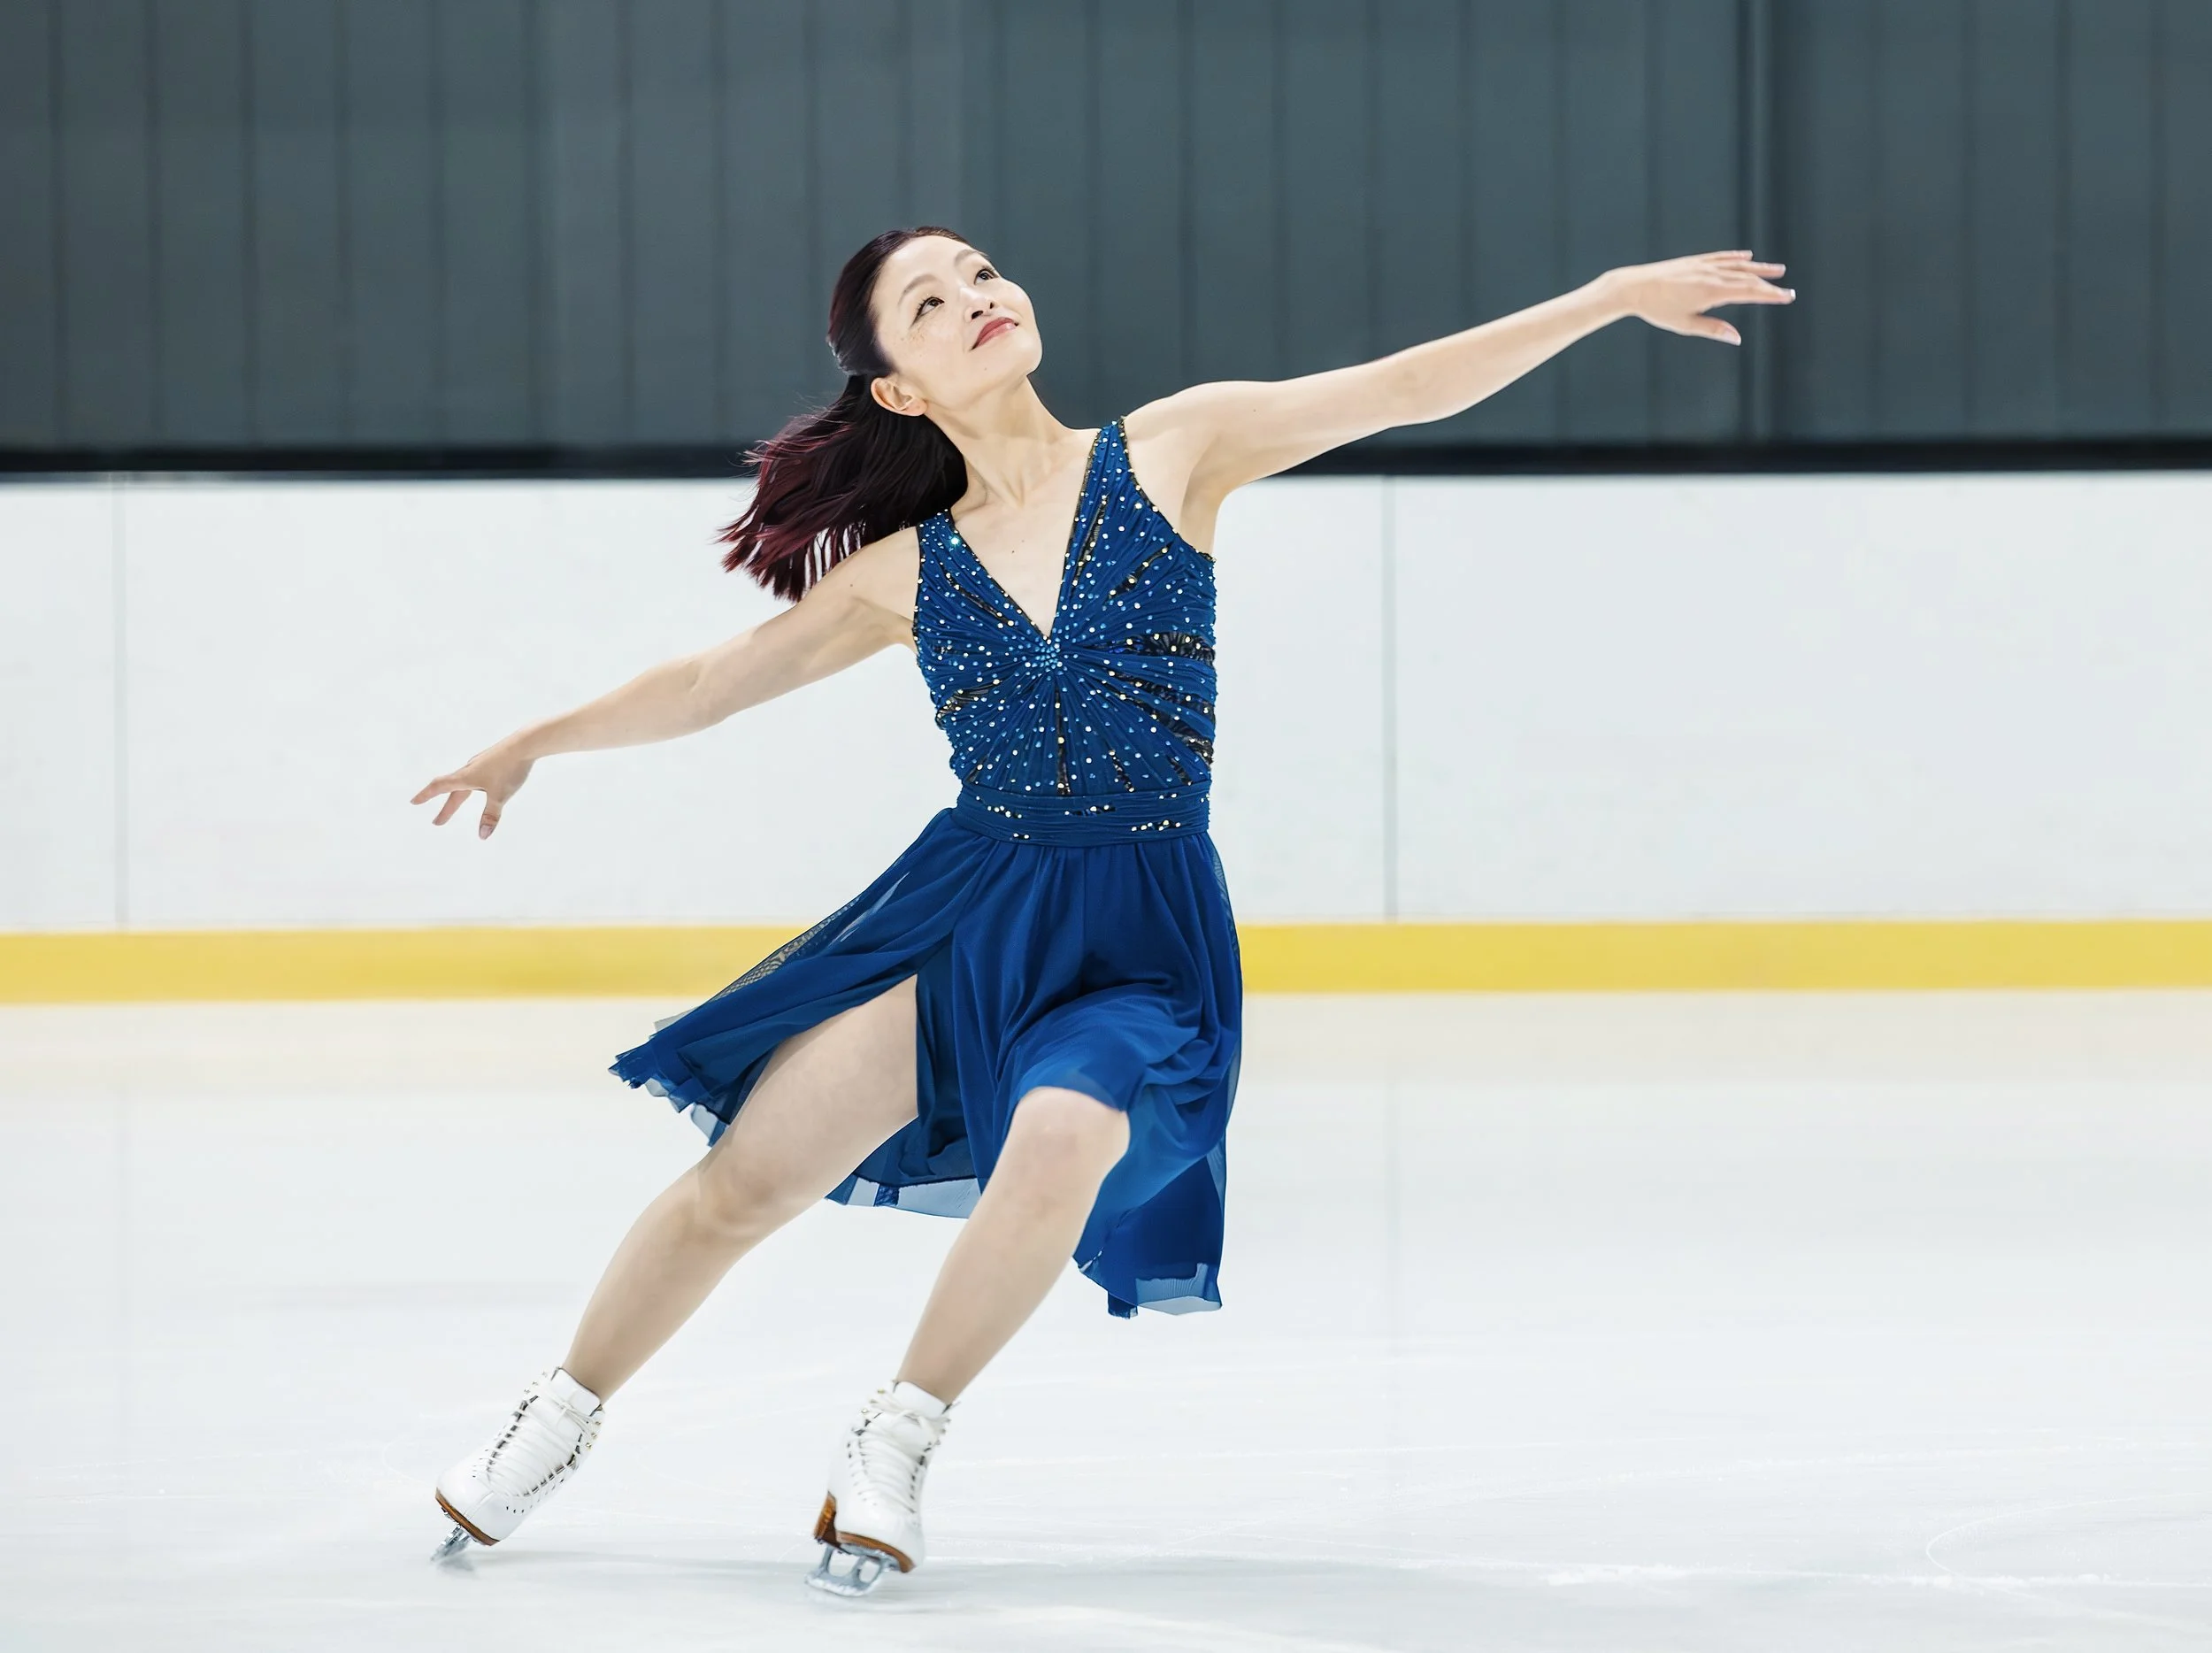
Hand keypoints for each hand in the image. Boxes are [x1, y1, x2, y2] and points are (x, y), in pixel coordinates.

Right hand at [411, 739, 535, 838]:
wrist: (526, 744)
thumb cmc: (509, 769)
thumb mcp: (499, 796)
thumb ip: (490, 816)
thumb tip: (482, 836)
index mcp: (466, 777)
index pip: (439, 787)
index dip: (426, 795)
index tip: (414, 801)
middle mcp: (470, 769)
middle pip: (453, 791)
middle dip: (446, 808)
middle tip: (438, 822)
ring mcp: (481, 764)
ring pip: (465, 783)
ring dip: (458, 796)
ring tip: (454, 805)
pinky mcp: (492, 761)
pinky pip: (476, 777)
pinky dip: (471, 787)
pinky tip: (480, 786)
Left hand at [1601, 251, 1793, 344]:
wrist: (1634, 287)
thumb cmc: (1658, 309)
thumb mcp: (1685, 324)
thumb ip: (1713, 329)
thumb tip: (1737, 338)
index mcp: (1712, 292)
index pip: (1749, 292)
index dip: (1770, 295)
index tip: (1787, 297)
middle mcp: (1711, 275)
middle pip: (1747, 279)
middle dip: (1769, 285)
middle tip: (1789, 290)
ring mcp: (1703, 266)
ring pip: (1737, 266)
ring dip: (1759, 268)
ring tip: (1777, 270)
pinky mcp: (1694, 261)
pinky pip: (1720, 257)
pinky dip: (1735, 258)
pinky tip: (1746, 257)